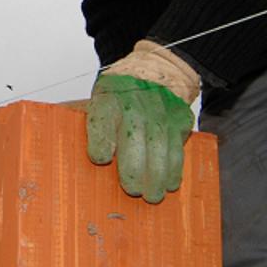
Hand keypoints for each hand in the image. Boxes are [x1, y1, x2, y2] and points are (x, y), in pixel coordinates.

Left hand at [87, 74, 193, 202]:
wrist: (156, 70)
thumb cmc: (120, 93)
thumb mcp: (98, 100)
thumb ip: (93, 127)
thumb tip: (88, 161)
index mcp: (108, 101)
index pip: (102, 122)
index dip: (101, 143)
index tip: (101, 159)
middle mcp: (134, 105)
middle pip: (134, 140)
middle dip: (134, 170)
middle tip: (133, 190)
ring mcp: (160, 112)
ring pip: (160, 148)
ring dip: (157, 177)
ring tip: (153, 196)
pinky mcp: (179, 120)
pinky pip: (178, 148)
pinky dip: (175, 169)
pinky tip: (170, 183)